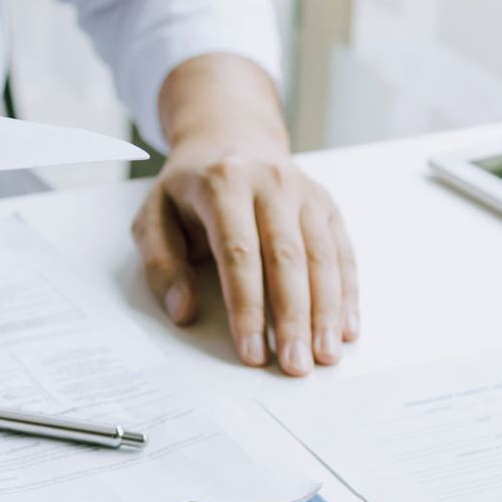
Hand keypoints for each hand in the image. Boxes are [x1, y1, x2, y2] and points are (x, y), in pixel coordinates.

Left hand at [134, 146, 358, 376]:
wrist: (230, 136)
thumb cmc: (190, 187)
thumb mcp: (154, 216)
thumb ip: (161, 264)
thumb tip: (183, 312)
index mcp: (224, 183)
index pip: (239, 253)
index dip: (247, 307)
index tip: (251, 351)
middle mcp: (271, 182)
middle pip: (287, 258)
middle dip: (293, 318)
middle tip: (296, 366)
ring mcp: (305, 192)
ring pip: (322, 257)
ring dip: (327, 311)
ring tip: (325, 356)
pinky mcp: (326, 205)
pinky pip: (342, 252)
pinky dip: (346, 293)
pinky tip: (347, 327)